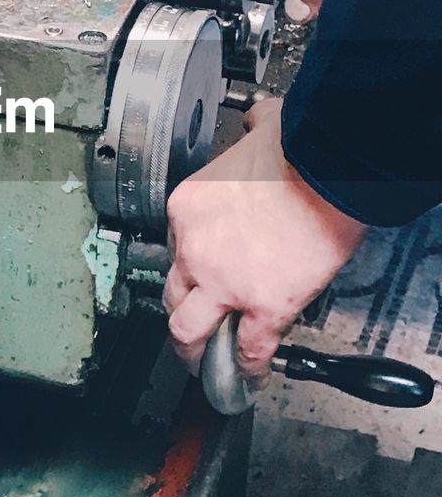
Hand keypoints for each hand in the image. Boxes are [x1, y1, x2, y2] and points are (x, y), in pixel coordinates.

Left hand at [164, 99, 366, 378]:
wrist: (324, 168)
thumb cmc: (297, 148)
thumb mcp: (258, 129)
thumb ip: (253, 130)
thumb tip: (261, 119)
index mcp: (188, 209)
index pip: (178, 248)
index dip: (193, 266)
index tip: (203, 275)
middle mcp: (193, 247)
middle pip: (172, 293)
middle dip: (181, 313)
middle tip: (192, 328)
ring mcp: (223, 281)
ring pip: (190, 330)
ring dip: (196, 352)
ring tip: (207, 365)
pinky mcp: (263, 305)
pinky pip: (249, 348)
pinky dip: (248, 368)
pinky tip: (250, 377)